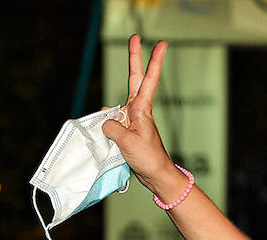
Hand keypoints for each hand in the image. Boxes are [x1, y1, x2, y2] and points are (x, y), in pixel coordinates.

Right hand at [101, 35, 178, 198]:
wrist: (155, 175)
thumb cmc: (148, 158)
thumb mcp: (127, 141)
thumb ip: (111, 126)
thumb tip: (105, 121)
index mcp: (142, 109)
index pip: (148, 80)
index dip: (153, 62)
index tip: (161, 44)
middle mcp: (137, 110)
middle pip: (135, 79)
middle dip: (134, 58)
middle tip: (135, 37)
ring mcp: (132, 118)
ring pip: (115, 107)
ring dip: (110, 119)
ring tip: (122, 143)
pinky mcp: (127, 128)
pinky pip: (111, 122)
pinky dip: (107, 128)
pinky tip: (111, 143)